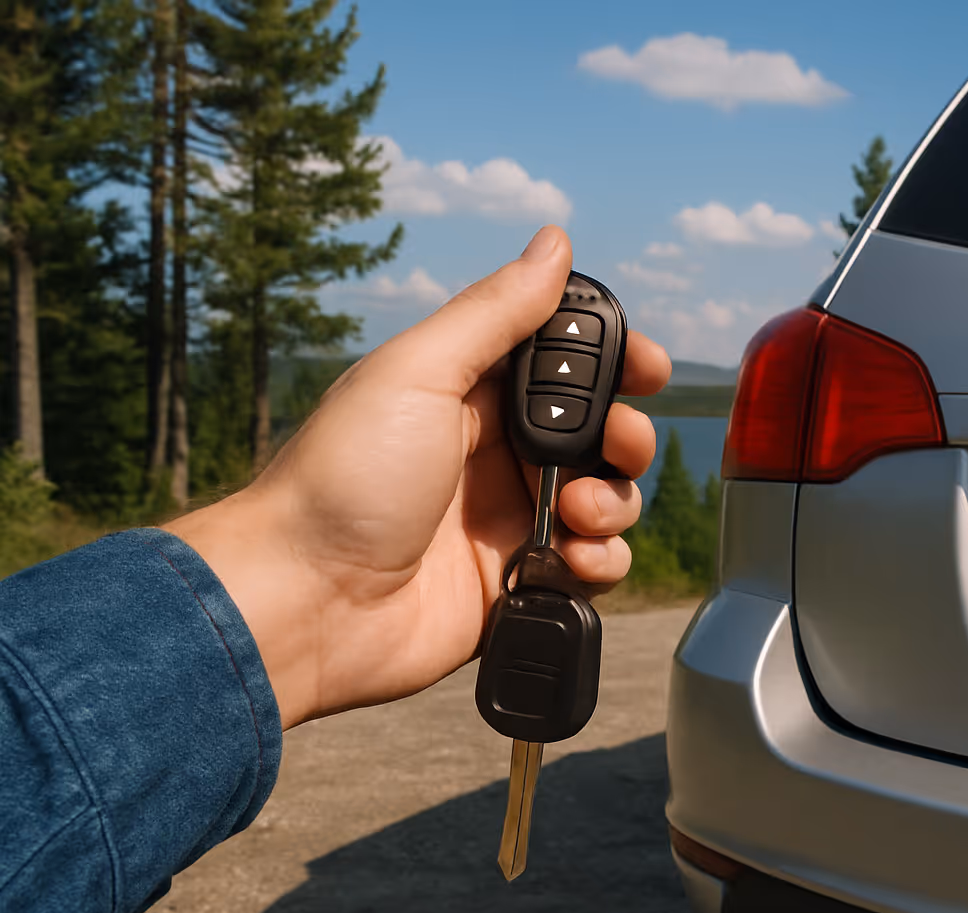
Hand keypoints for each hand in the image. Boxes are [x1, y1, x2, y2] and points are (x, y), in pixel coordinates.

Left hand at [167, 226, 670, 728]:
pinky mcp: (521, 583)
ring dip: (614, 501)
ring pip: (607, 500)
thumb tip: (554, 243)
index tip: (649, 368)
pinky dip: (602, 560)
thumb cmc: (344, 479)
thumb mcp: (420, 373)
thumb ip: (495, 312)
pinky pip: (593, 566)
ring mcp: (511, 522)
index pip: (566, 367)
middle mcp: (497, 456)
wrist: (306, 601)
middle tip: (616, 445)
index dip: (616, 363)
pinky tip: (571, 558)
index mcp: (471, 396)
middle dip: (626, 437)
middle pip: (600, 435)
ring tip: (574, 512)